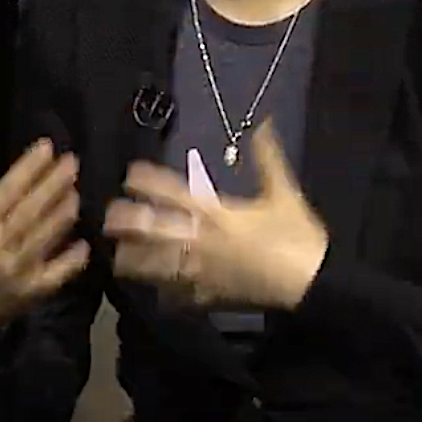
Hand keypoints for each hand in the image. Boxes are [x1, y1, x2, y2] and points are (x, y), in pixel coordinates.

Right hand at [0, 139, 89, 337]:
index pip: (6, 193)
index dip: (26, 170)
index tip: (46, 147)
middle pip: (27, 213)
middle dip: (51, 186)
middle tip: (72, 163)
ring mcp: (17, 271)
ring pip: (42, 239)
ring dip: (61, 216)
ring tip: (77, 193)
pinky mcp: (34, 291)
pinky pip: (55, 274)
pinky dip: (70, 260)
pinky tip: (84, 243)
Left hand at [105, 121, 330, 310]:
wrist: (312, 282)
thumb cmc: (298, 236)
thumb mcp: (284, 192)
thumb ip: (268, 158)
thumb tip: (264, 123)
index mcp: (217, 213)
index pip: (172, 192)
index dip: (146, 181)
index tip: (130, 175)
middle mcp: (201, 241)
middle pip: (151, 230)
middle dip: (127, 222)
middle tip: (109, 217)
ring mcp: (201, 273)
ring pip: (154, 267)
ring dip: (133, 260)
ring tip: (118, 257)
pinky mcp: (208, 298)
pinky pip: (177, 298)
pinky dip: (164, 295)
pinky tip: (157, 293)